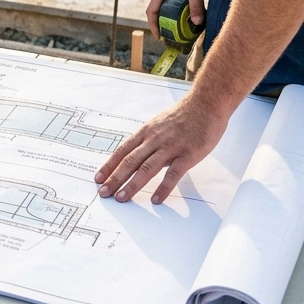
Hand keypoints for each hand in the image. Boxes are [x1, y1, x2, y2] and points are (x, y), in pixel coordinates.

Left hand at [94, 92, 228, 203]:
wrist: (205, 104)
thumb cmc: (183, 115)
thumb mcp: (159, 124)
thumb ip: (149, 140)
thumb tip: (138, 157)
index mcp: (146, 132)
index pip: (122, 151)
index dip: (109, 165)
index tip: (98, 178)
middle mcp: (154, 139)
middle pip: (130, 161)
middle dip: (114, 178)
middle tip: (104, 193)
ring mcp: (170, 147)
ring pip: (147, 168)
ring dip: (133, 185)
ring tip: (122, 198)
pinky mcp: (188, 154)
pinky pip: (173, 174)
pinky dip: (163, 187)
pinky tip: (156, 199)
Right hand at [146, 0, 212, 38]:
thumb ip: (196, 5)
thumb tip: (197, 23)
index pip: (151, 10)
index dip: (153, 25)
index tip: (159, 37)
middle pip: (159, 11)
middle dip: (163, 26)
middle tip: (171, 39)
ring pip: (169, 10)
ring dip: (173, 21)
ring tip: (181, 33)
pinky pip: (178, 6)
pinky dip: (182, 15)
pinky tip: (192, 21)